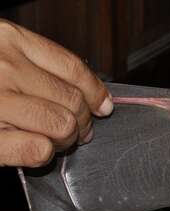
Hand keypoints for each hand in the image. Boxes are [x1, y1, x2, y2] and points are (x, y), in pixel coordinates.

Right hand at [0, 19, 112, 167]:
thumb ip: (31, 60)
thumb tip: (84, 90)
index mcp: (8, 39)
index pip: (74, 69)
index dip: (96, 92)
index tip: (102, 105)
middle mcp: (3, 67)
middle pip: (72, 101)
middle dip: (83, 121)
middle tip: (80, 129)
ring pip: (60, 126)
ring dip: (67, 139)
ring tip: (58, 140)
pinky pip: (36, 149)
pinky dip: (45, 153)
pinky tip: (37, 148)